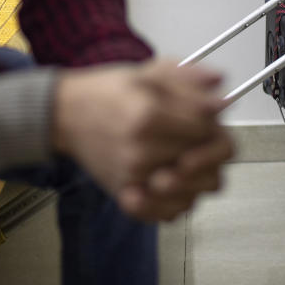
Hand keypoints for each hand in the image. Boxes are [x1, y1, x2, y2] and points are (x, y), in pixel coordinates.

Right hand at [52, 59, 231, 220]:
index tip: (203, 116)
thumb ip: (187, 78)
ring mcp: (134, 177)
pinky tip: (172, 182)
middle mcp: (142, 151)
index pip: (206, 128)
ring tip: (187, 161)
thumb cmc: (106, 92)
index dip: (212, 121)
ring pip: (194, 193)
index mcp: (149, 115)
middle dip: (209, 149)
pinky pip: (166, 213)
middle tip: (197, 140)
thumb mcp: (147, 71)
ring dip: (199, 178)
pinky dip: (176, 202)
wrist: (64, 114)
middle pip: (206, 163)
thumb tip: (220, 91)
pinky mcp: (125, 195)